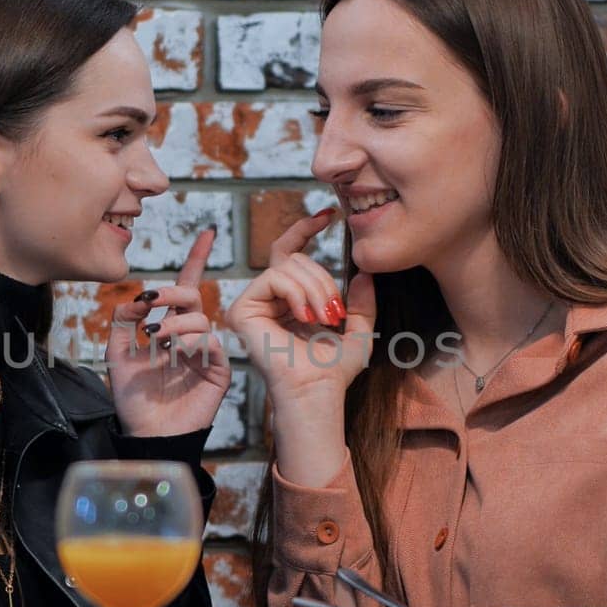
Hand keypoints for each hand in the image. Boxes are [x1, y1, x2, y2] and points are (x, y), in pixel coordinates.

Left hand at [107, 229, 231, 437]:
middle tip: (155, 299)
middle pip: (193, 297)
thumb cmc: (134, 400)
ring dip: (176, 321)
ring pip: (200, 319)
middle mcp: (190, 337)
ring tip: (157, 338)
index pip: (184, 290)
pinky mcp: (217, 373)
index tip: (208, 233)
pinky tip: (175, 354)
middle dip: (175, 290)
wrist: (147, 435)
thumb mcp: (117, 355)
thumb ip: (123, 322)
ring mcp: (205, 354)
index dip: (196, 259)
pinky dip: (192, 343)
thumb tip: (138, 298)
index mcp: (170, 328)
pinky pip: (211, 345)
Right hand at [225, 209, 376, 413]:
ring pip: (287, 266)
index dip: (305, 230)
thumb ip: (363, 302)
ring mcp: (251, 303)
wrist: (316, 391)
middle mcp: (266, 299)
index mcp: (288, 300)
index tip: (329, 215)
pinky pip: (274, 278)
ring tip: (325, 318)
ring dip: (315, 289)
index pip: (291, 253)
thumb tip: (364, 272)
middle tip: (335, 312)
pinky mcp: (242, 310)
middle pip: (295, 259)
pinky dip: (297, 294)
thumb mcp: (359, 330)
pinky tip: (307, 317)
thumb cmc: (332, 371)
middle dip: (323, 280)